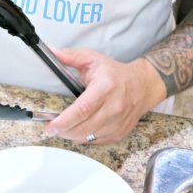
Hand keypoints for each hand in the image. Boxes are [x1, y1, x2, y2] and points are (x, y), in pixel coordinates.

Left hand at [43, 47, 165, 144]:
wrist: (142, 86)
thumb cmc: (115, 73)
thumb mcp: (92, 58)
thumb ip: (70, 56)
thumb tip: (51, 51)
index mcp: (104, 88)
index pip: (82, 109)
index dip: (64, 121)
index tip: (50, 126)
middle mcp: (113, 108)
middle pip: (83, 127)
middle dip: (63, 131)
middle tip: (51, 128)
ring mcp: (118, 123)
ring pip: (88, 137)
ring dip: (71, 135)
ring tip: (63, 128)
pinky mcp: (119, 133)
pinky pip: (96, 141)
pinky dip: (83, 138)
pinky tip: (78, 129)